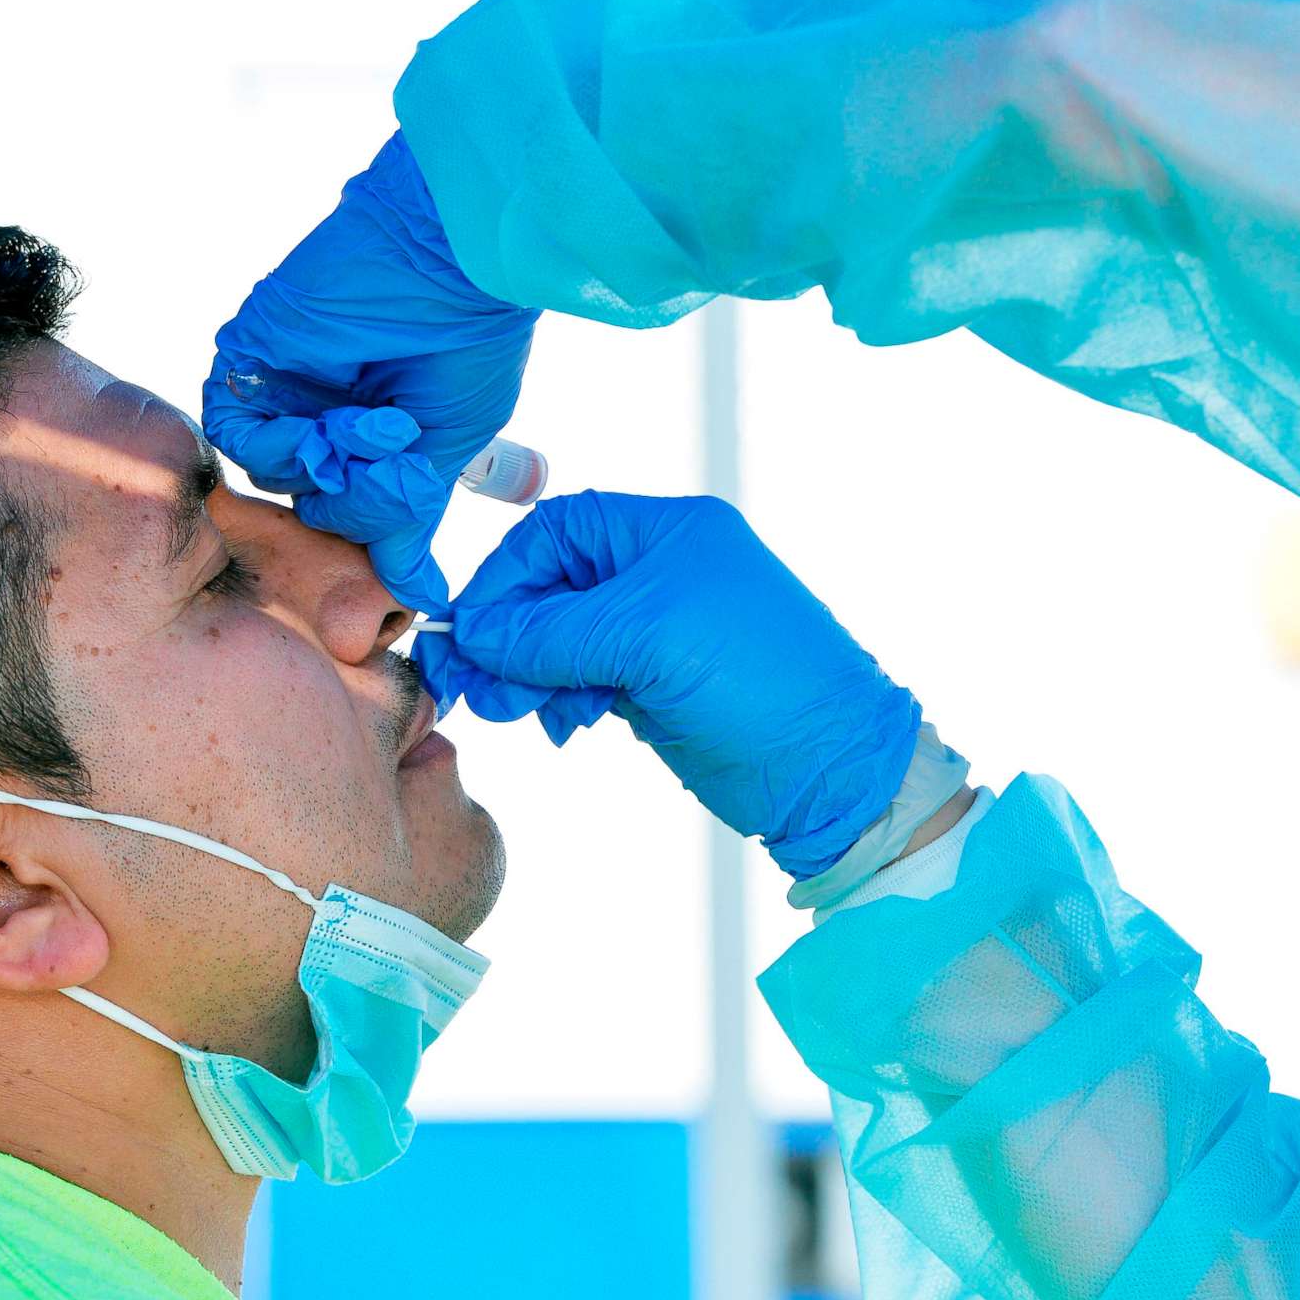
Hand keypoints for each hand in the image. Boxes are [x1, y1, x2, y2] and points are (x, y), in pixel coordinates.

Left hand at [203, 132, 538, 611]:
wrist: (450, 262)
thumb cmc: (467, 347)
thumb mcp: (445, 449)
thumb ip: (409, 517)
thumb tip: (419, 594)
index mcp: (369, 429)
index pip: (349, 507)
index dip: (373, 530)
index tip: (406, 541)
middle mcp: (320, 409)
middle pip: (310, 495)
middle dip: (356, 500)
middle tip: (401, 468)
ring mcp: (281, 385)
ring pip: (276, 470)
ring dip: (329, 468)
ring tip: (381, 429)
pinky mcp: (248, 357)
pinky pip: (238, 431)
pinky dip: (284, 444)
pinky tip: (335, 423)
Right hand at [415, 493, 921, 877]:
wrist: (831, 769)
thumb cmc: (760, 682)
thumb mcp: (647, 639)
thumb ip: (553, 631)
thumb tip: (474, 632)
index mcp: (666, 531)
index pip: (555, 530)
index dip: (505, 576)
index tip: (468, 629)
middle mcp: (659, 571)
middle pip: (550, 585)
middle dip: (510, 634)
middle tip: (482, 687)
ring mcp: (657, 630)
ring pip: (559, 638)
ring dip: (529, 675)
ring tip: (521, 714)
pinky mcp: (654, 684)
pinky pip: (581, 678)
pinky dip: (560, 699)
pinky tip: (564, 725)